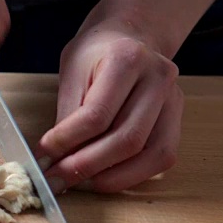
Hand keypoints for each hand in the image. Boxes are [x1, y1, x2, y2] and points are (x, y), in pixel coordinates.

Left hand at [34, 26, 183, 193]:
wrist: (127, 38)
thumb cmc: (94, 56)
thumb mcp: (71, 73)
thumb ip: (67, 114)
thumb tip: (54, 158)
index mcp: (127, 59)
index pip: (97, 114)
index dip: (68, 141)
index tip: (44, 155)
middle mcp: (158, 79)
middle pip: (127, 139)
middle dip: (86, 166)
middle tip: (56, 180)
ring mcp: (174, 100)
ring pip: (149, 154)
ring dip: (110, 178)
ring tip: (77, 183)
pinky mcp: (177, 120)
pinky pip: (160, 158)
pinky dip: (131, 175)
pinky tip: (103, 179)